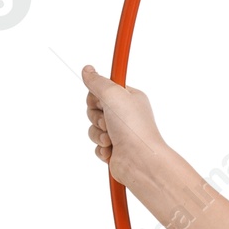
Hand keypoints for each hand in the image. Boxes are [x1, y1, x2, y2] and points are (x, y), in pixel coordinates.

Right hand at [82, 64, 167, 187]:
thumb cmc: (132, 127)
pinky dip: (101, 148)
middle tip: (108, 122)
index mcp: (130, 98)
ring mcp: (120, 132)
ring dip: (98, 134)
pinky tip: (112, 151)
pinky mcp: (115, 149)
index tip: (102, 101)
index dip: (97, 96)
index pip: (103, 89)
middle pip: (94, 109)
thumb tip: (87, 69)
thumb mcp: (113, 95)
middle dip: (96, 117)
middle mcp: (126, 114)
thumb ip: (97, 81)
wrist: (140, 160)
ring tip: (112, 139)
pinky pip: (96, 145)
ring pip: (93, 128)